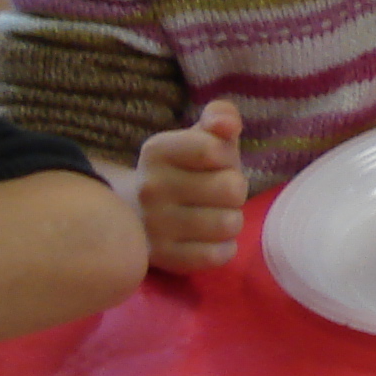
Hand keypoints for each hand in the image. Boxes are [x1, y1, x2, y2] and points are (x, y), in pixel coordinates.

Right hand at [138, 100, 246, 274]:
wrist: (141, 212)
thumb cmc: (188, 168)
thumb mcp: (204, 135)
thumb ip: (221, 116)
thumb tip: (226, 123)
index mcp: (157, 151)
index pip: (216, 149)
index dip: (228, 156)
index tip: (215, 161)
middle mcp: (149, 188)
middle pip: (232, 188)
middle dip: (234, 189)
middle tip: (216, 192)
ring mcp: (152, 226)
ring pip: (229, 223)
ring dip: (231, 219)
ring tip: (212, 214)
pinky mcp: (162, 258)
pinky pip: (216, 255)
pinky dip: (223, 248)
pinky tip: (209, 239)